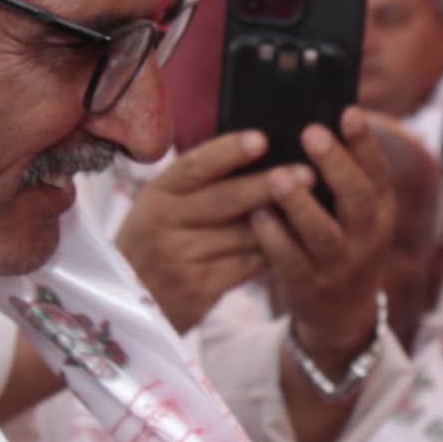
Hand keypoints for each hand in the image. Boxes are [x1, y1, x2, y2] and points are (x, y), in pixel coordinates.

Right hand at [116, 129, 302, 331]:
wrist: (129, 302)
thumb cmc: (155, 242)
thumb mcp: (160, 207)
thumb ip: (198, 187)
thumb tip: (260, 156)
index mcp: (157, 194)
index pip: (195, 166)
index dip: (229, 151)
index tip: (261, 139)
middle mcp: (165, 223)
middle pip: (226, 199)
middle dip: (269, 185)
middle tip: (308, 173)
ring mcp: (182, 258)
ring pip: (245, 235)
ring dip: (281, 222)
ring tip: (313, 207)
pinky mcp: (200, 288)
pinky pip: (248, 265)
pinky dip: (273, 252)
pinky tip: (294, 242)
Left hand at [247, 112, 398, 362]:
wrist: (342, 312)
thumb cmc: (343, 241)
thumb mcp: (357, 212)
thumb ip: (345, 175)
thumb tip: (319, 118)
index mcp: (380, 210)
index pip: (378, 171)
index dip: (365, 142)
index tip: (349, 111)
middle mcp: (367, 237)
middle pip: (358, 199)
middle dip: (336, 165)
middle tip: (312, 132)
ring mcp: (340, 265)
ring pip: (324, 234)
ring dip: (300, 203)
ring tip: (277, 175)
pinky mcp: (309, 286)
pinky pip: (290, 261)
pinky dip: (274, 237)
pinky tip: (257, 214)